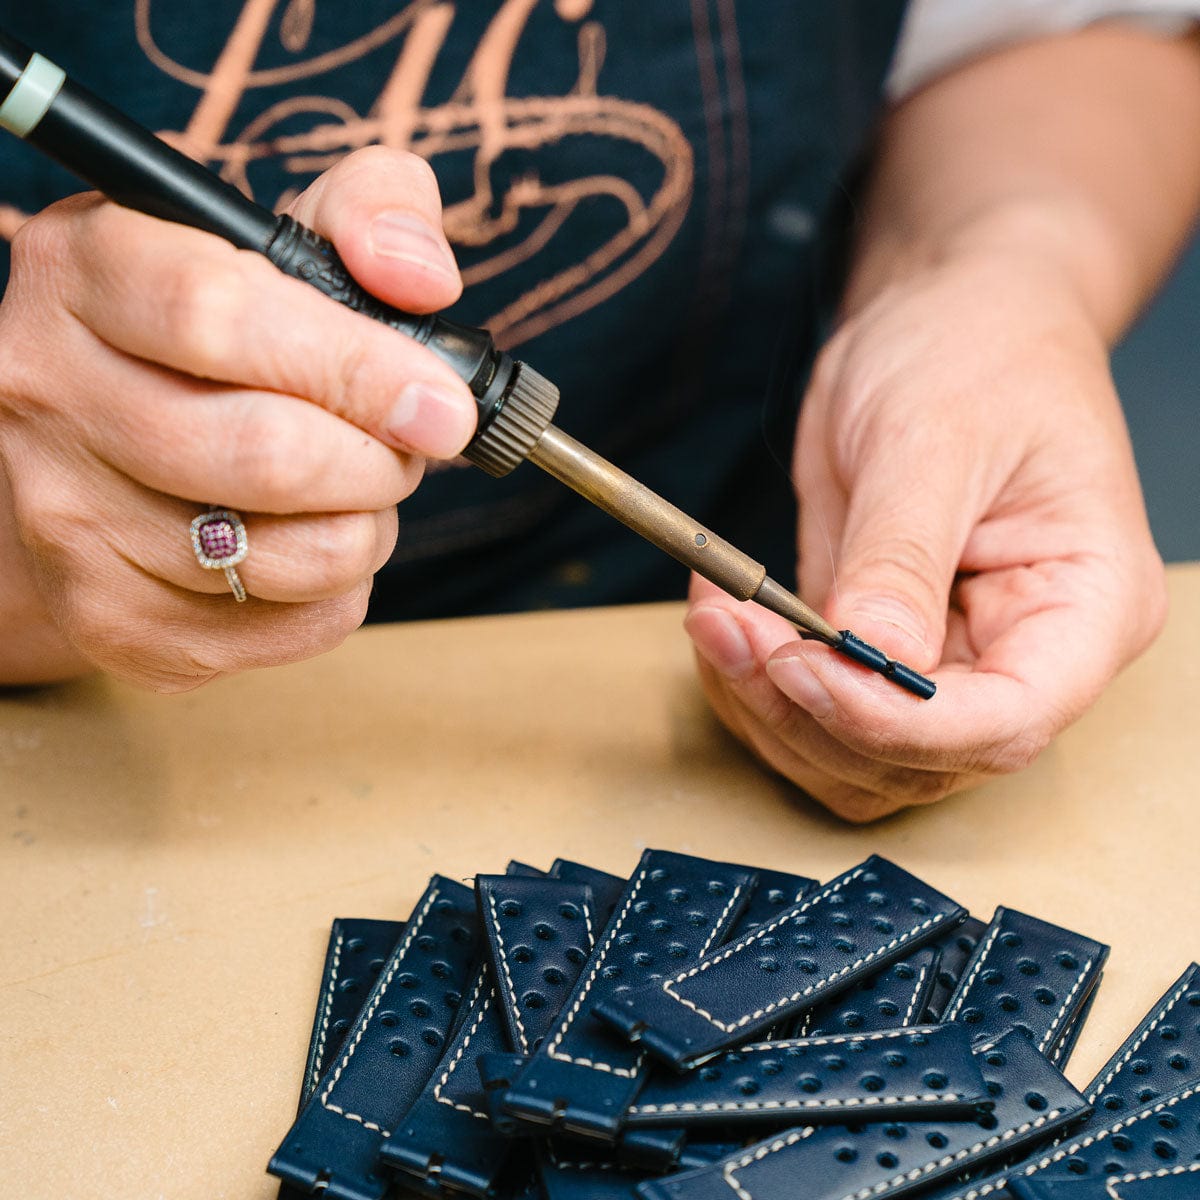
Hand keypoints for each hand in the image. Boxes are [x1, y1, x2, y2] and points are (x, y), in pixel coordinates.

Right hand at [0, 147, 474, 687]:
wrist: (103, 457)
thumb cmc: (218, 338)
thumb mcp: (285, 237)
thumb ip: (370, 213)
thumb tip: (421, 278)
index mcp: (87, 272)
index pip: (220, 316)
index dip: (358, 367)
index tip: (442, 406)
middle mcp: (49, 394)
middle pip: (263, 454)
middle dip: (380, 460)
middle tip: (408, 446)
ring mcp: (67, 519)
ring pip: (292, 556)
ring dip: (368, 525)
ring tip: (355, 487)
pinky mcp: (112, 620)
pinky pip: (296, 623)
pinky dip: (342, 587)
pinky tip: (311, 539)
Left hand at [685, 247, 1167, 821]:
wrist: (946, 322)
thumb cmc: (976, 354)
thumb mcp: (935, 437)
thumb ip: (900, 553)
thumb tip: (868, 654)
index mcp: (1085, 607)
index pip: (1005, 719)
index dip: (894, 719)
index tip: (800, 665)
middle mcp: (1023, 657)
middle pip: (917, 756)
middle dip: (808, 708)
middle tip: (730, 628)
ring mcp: (949, 664)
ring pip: (853, 757)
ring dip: (768, 707)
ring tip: (716, 618)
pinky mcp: (879, 653)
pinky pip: (812, 713)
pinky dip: (753, 686)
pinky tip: (723, 620)